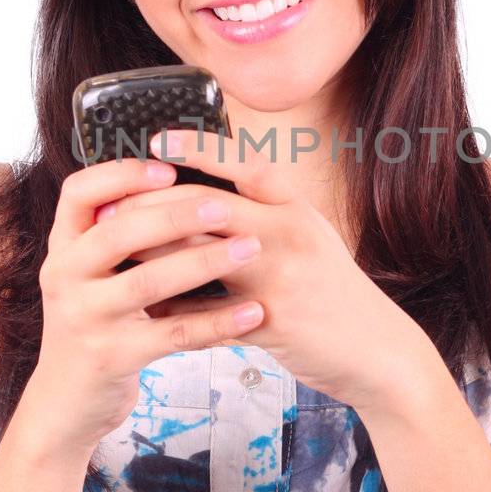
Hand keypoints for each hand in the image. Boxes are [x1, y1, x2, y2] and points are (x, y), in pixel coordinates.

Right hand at [24, 156, 267, 458]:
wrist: (66, 401)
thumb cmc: (94, 323)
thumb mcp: (90, 274)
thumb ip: (116, 234)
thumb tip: (172, 179)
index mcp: (63, 246)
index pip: (79, 192)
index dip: (122, 173)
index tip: (168, 168)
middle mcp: (64, 276)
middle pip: (119, 231)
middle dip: (176, 214)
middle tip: (225, 206)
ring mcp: (85, 318)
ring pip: (149, 281)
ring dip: (205, 262)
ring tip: (250, 249)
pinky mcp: (111, 357)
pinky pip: (173, 333)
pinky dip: (217, 322)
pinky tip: (253, 311)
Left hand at [145, 127, 434, 410]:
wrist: (378, 351)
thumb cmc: (334, 290)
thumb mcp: (310, 236)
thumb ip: (267, 213)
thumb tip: (209, 194)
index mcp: (298, 209)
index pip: (246, 164)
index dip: (200, 147)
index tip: (158, 139)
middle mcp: (290, 235)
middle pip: (209, 206)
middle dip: (154, 205)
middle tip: (112, 206)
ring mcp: (280, 279)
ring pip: (200, 256)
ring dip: (154, 255)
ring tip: (117, 254)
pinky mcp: (271, 323)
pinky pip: (208, 315)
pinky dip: (175, 312)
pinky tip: (147, 310)